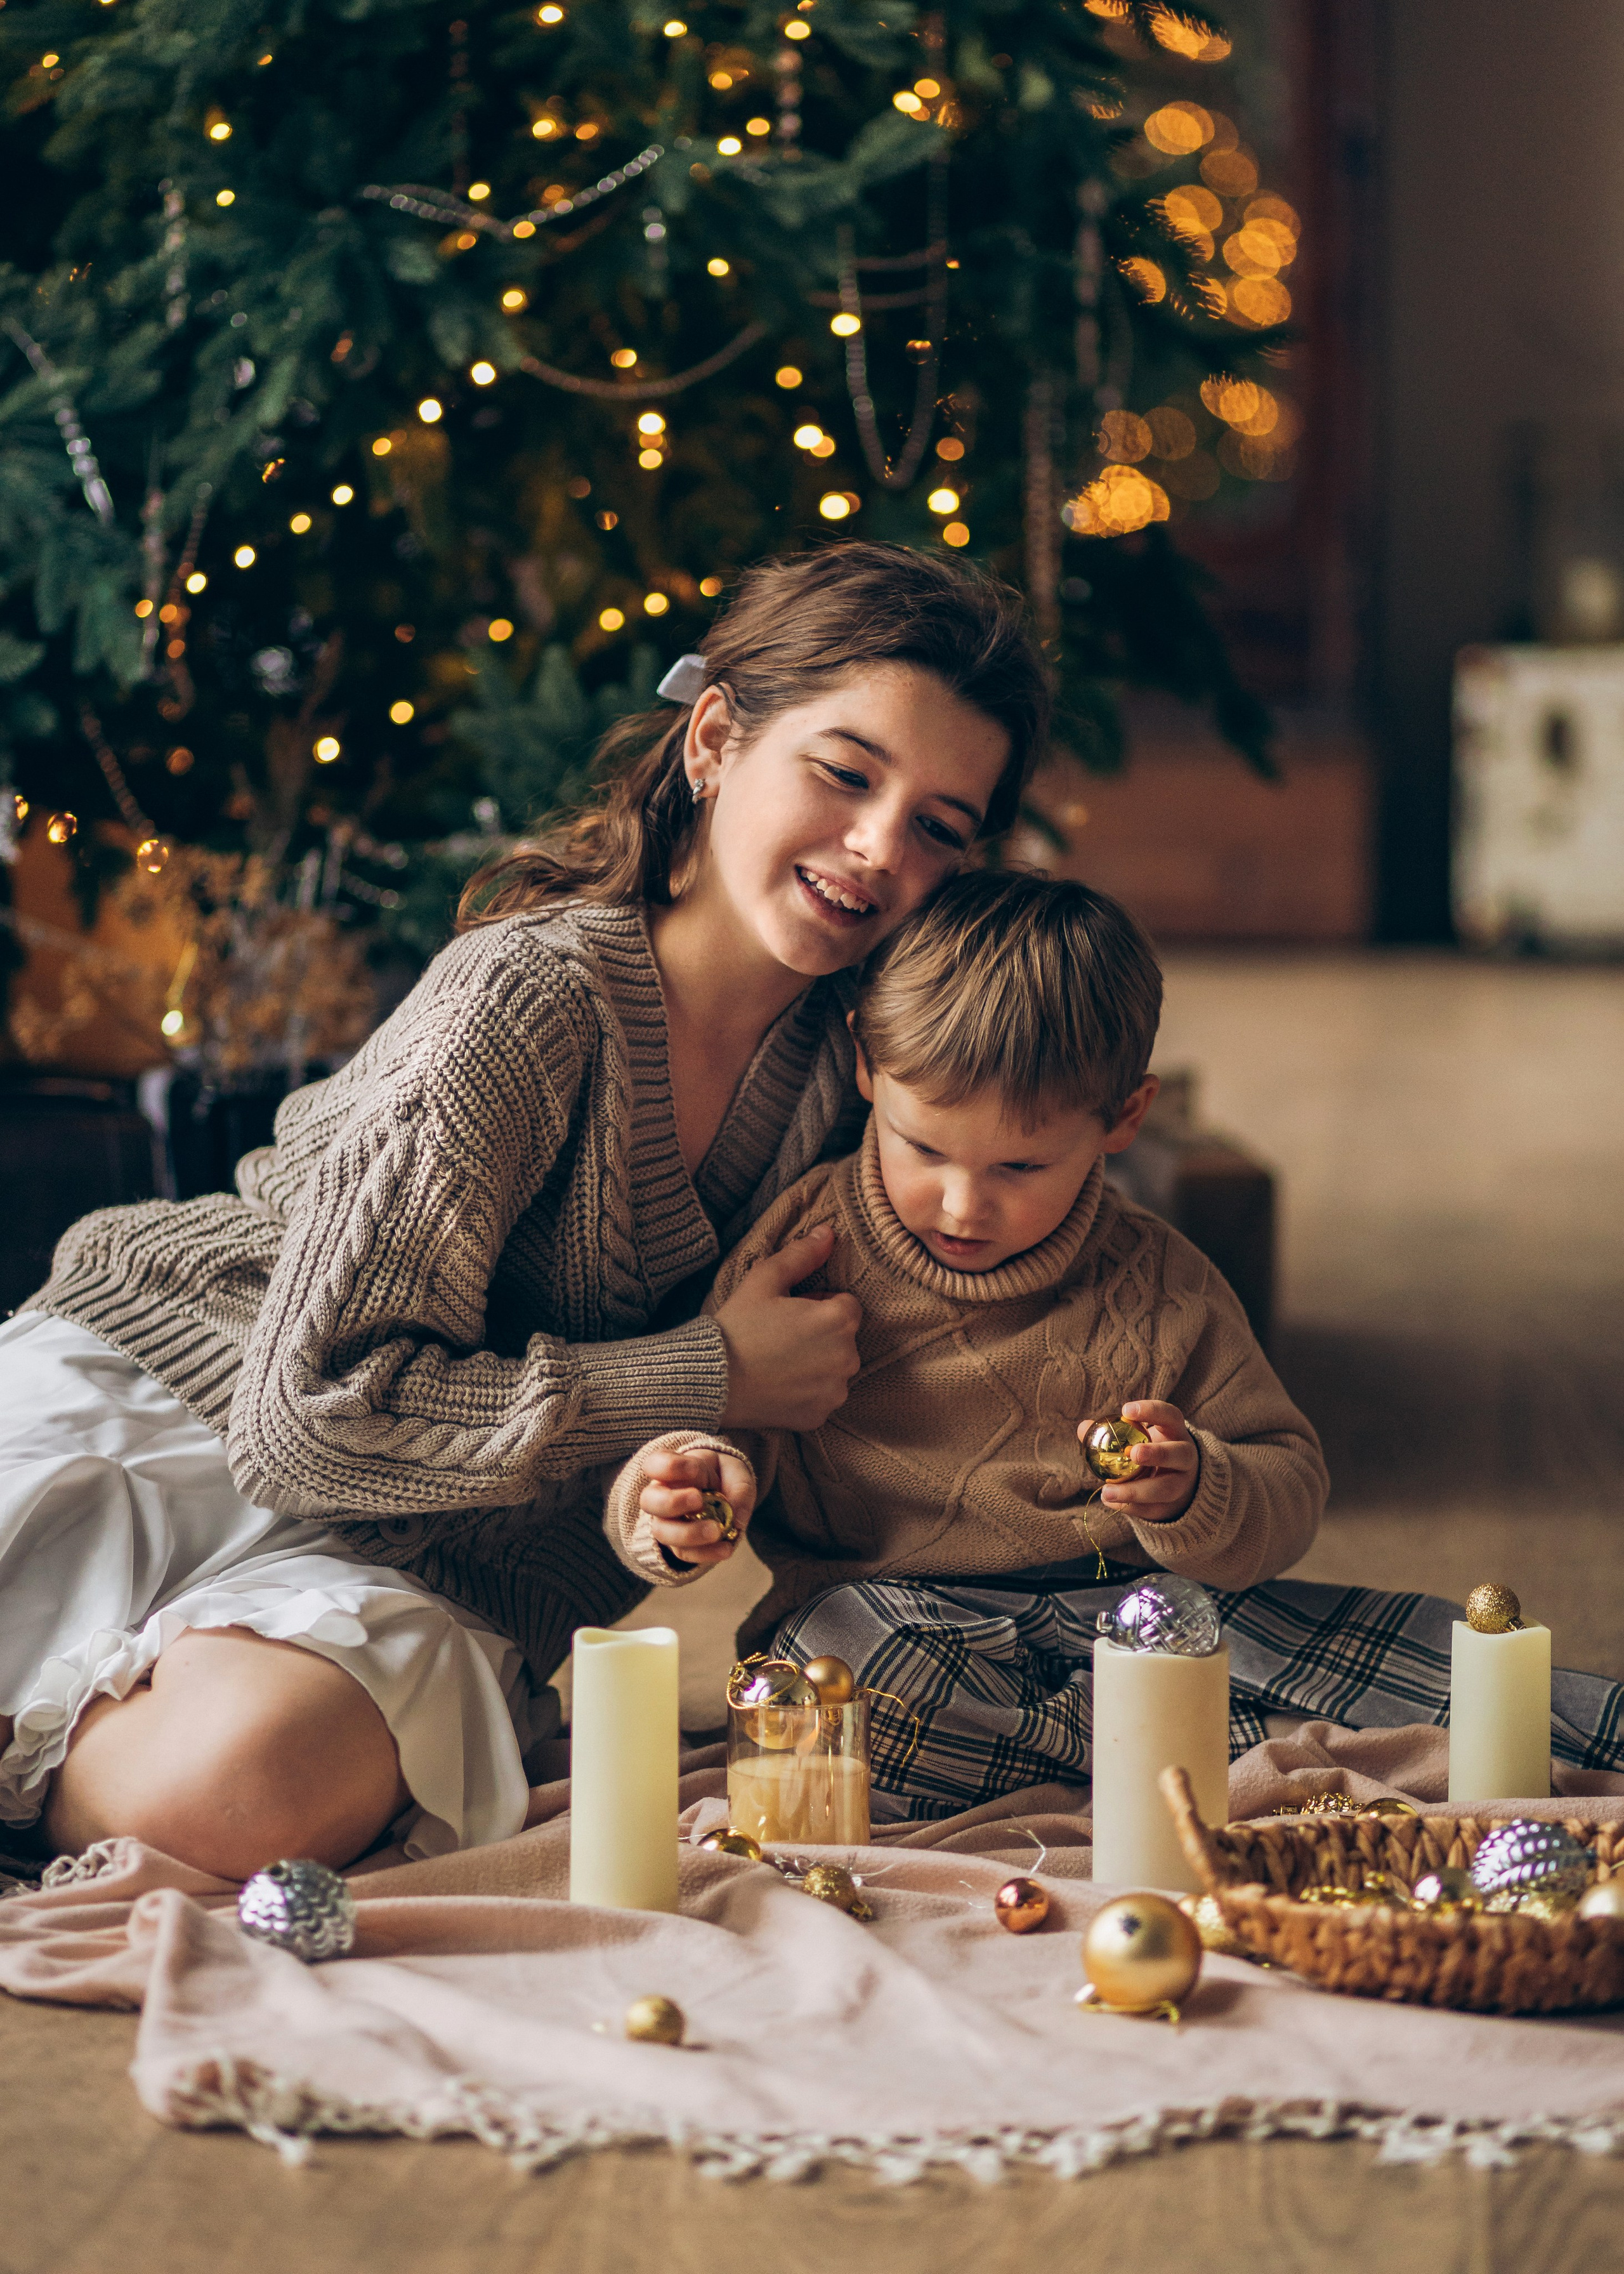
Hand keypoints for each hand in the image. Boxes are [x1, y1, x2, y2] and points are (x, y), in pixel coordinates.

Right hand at [640, 1448, 756, 1566]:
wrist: (725, 1498)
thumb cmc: (724, 1478)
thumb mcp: (736, 1472)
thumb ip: (739, 1487)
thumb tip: (737, 1517)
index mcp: (672, 1471)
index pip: (653, 1464)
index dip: (668, 1466)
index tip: (694, 1468)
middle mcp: (662, 1497)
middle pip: (649, 1501)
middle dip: (672, 1502)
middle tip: (698, 1499)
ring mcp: (667, 1522)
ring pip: (661, 1531)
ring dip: (688, 1533)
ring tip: (716, 1531)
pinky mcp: (678, 1545)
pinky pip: (683, 1553)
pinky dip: (705, 1553)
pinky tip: (726, 1548)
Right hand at [714, 1221, 861, 1430]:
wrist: (710, 1380)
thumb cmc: (737, 1325)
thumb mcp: (764, 1280)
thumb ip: (802, 1255)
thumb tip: (829, 1232)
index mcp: (839, 1319)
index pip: (846, 1305)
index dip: (818, 1305)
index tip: (789, 1313)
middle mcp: (847, 1357)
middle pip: (843, 1338)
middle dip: (821, 1335)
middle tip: (780, 1337)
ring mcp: (834, 1390)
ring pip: (834, 1369)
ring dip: (817, 1364)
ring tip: (777, 1362)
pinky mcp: (819, 1415)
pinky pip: (822, 1397)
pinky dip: (807, 1392)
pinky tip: (778, 1385)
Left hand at [1079, 1399, 1199, 1523]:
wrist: (1175, 1485)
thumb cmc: (1150, 1454)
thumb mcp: (1138, 1439)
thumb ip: (1112, 1433)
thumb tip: (1083, 1427)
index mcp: (1176, 1433)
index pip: (1171, 1416)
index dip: (1152, 1411)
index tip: (1125, 1410)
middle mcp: (1186, 1458)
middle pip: (1179, 1454)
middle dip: (1157, 1453)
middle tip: (1132, 1453)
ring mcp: (1182, 1484)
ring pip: (1166, 1489)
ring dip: (1136, 1491)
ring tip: (1107, 1492)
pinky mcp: (1173, 1507)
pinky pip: (1153, 1510)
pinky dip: (1131, 1507)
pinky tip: (1111, 1503)